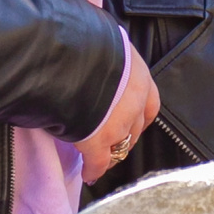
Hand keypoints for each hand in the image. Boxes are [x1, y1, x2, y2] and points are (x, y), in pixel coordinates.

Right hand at [71, 39, 160, 177]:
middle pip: (135, 126)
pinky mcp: (98, 142)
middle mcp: (135, 99)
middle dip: (125, 135)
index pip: (149, 102)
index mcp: (137, 72)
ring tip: (100, 158)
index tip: (132, 121)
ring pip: (121, 146)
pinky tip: (88, 172)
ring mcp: (118, 123)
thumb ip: (105, 54)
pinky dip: (93, 169)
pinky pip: (98, 162)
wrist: (64, 54)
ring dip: (111, 153)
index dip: (140, 114)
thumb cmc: (78, 40)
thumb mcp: (101, 42)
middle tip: (112, 140)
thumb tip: (95, 45)